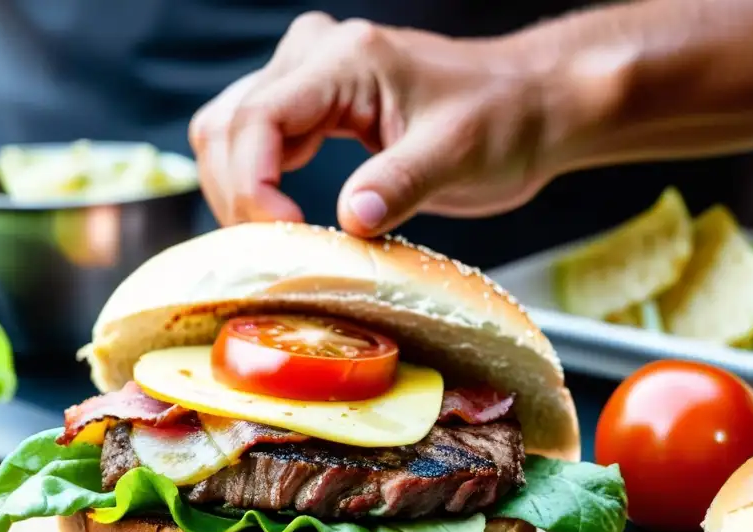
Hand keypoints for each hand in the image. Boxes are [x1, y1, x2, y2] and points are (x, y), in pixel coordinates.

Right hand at [189, 13, 565, 237]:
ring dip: (236, 193)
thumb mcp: (460, 153)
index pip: (257, 120)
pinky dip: (252, 186)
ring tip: (274, 242)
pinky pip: (251, 144)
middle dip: (237, 196)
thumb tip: (350, 219)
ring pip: (225, 134)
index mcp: (345, 60)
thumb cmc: (502, 120)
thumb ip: (403, 182)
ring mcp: (306, 79)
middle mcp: (312, 57)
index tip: (283, 236)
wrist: (526, 106)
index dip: (252, 185)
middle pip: (225, 128)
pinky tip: (280, 222)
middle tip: (274, 254)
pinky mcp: (311, 106)